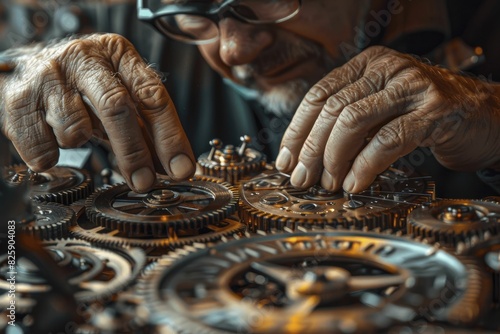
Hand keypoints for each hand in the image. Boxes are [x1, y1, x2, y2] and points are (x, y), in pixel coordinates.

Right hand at [0, 33, 194, 191]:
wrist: (23, 70)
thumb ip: (144, 125)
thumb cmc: (80, 84)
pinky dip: (52, 155)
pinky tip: (52, 138)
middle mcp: (83, 58)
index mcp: (117, 53)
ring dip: (81, 143)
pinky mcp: (18, 101)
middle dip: (134, 152)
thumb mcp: (117, 91)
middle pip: (116, 108)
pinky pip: (44, 149)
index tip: (181, 169)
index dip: (170, 136)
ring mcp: (48, 76)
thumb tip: (170, 166)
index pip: (152, 96)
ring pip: (76, 129)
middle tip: (144, 182)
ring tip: (77, 131)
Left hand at [275, 46, 499, 192]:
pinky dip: (365, 167)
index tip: (286, 159)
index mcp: (368, 65)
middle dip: (311, 150)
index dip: (298, 130)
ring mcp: (412, 86)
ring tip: (329, 183)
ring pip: (353, 121)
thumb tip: (306, 155)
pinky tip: (355, 184)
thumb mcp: (381, 109)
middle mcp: (387, 68)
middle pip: (332, 109)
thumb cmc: (426, 116)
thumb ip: (348, 122)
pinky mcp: (434, 111)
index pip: (319, 94)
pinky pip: (387, 141)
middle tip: (302, 178)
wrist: (485, 116)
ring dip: (334, 159)